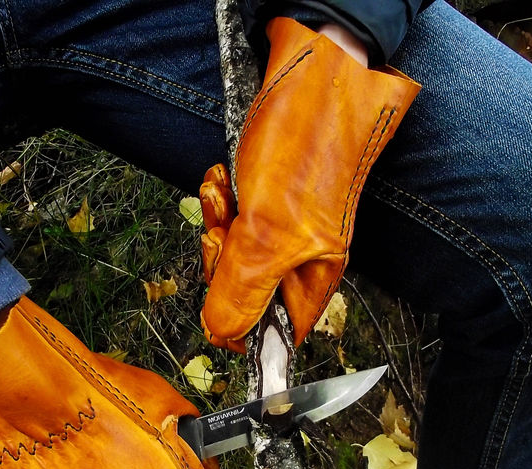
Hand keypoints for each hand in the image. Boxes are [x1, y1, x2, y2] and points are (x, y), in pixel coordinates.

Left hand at [199, 17, 419, 351]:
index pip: (275, 333)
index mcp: (313, 275)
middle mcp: (302, 255)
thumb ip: (243, 290)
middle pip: (244, 291)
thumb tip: (224, 333)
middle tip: (223, 236)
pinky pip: (231, 216)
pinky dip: (220, 198)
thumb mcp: (266, 233)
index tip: (216, 307)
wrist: (314, 72)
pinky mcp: (268, 198)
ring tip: (224, 194)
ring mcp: (284, 225)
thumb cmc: (305, 144)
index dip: (240, 326)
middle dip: (221, 263)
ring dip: (217, 223)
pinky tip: (223, 178)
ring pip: (233, 251)